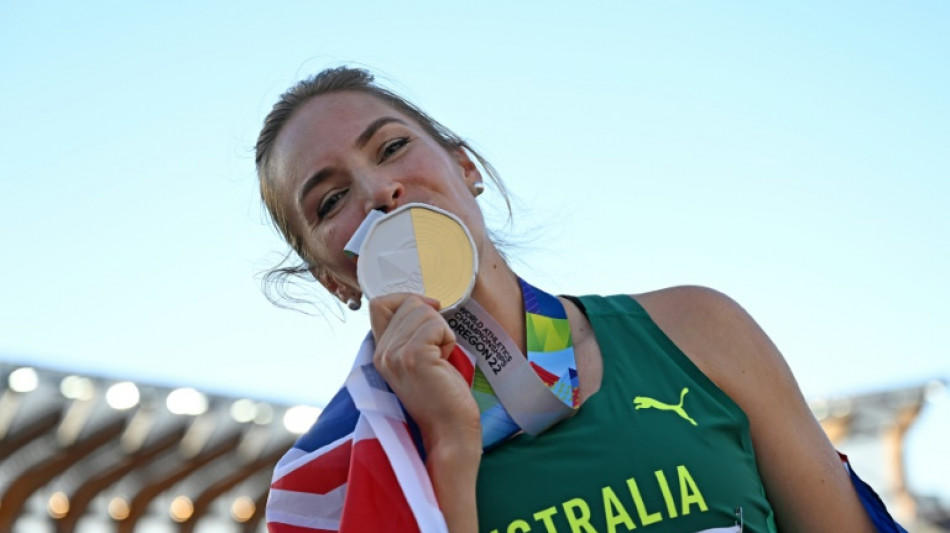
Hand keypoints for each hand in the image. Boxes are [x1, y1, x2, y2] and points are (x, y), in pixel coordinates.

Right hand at [369, 293, 480, 452]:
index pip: (379, 303)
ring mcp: (395, 354)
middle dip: (432, 320)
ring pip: (424, 311)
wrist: (449, 431)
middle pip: (409, 303)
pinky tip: (444, 362)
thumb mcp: (417, 359)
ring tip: (440, 360)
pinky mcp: (414, 356)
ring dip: (442, 331)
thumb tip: (425, 302)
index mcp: (379, 352)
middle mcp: (382, 353)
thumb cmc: (442, 396)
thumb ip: (408, 334)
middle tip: (436, 353)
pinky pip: (437, 324)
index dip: (406, 300)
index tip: (429, 315)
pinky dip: (448, 339)